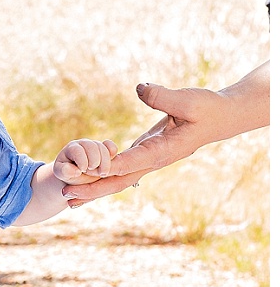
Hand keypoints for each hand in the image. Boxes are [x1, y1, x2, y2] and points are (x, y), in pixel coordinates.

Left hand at [53, 138, 117, 183]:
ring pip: (103, 148)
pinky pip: (111, 146)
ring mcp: (95, 146)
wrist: (77, 176)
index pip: (77, 150)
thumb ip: (64, 171)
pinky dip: (112, 152)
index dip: (81, 159)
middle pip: (92, 146)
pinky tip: (112, 161)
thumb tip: (75, 171)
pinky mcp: (105, 151)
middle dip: (94, 159)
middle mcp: (84, 144)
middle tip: (93, 171)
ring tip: (102, 174)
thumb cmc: (67, 174)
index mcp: (72, 148)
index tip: (82, 170)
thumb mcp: (62, 174)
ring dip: (105, 161)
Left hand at [61, 82, 238, 206]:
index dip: (109, 166)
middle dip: (93, 189)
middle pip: (119, 180)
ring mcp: (150, 160)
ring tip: (68, 197)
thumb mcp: (189, 100)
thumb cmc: (207, 108)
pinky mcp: (147, 154)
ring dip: (93, 188)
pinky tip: (86, 181)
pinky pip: (121, 170)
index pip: (131, 162)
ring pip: (118, 179)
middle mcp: (154, 160)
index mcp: (163, 150)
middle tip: (65, 195)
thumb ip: (163, 96)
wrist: (221, 118)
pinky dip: (103, 177)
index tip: (86, 171)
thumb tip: (140, 89)